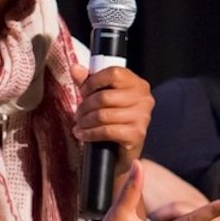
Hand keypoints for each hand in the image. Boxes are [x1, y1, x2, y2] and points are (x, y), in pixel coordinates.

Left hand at [72, 62, 153, 177]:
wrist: (121, 151)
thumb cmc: (113, 120)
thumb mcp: (100, 97)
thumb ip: (89, 82)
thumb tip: (75, 68)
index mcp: (138, 84)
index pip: (113, 73)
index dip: (93, 82)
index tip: (82, 92)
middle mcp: (144, 98)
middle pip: (104, 96)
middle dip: (85, 106)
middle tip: (77, 114)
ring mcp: (142, 117)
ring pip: (103, 115)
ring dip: (85, 121)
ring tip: (79, 125)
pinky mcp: (137, 134)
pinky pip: (106, 131)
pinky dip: (90, 134)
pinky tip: (83, 135)